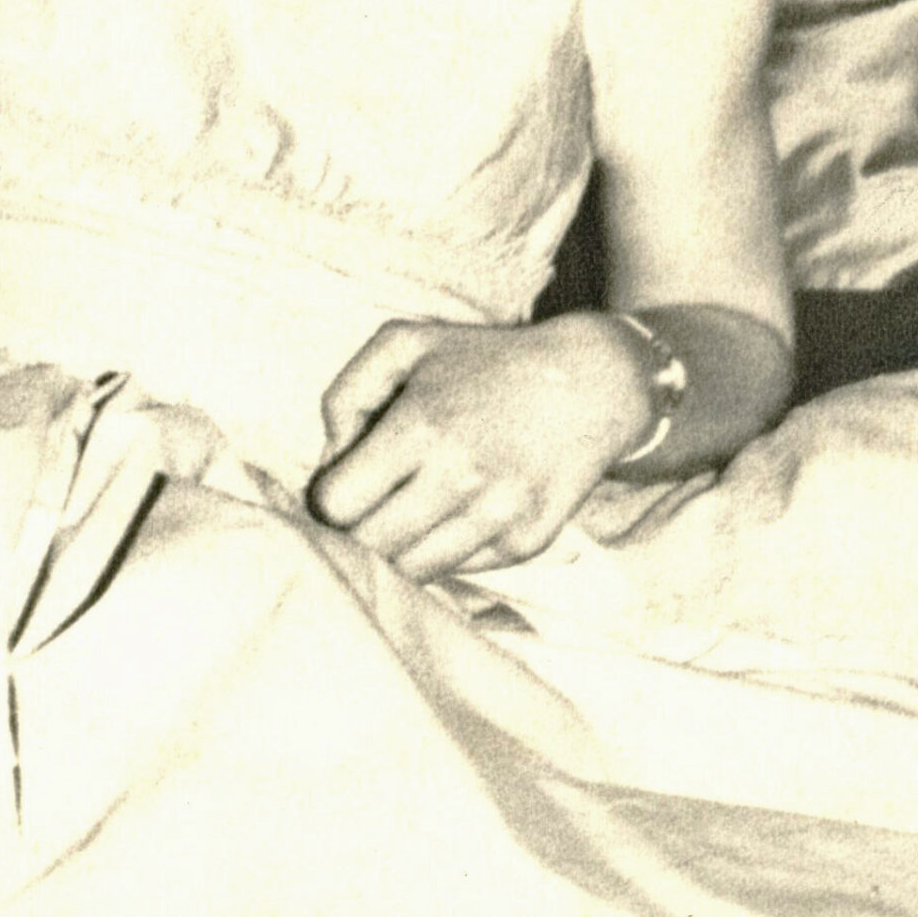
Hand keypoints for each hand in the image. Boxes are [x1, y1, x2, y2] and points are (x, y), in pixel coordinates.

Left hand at [307, 314, 649, 582]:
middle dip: (356, 530)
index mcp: (421, 426)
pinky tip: (453, 514)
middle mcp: (460, 477)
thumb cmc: (483, 360)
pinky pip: (458, 572)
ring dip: (398, 548)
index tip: (341, 485)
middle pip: (368, 546)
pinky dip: (444, 551)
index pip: (336, 505)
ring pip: (411, 572)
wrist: (590, 383)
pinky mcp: (527, 543)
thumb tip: (327, 465)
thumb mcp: (405, 344)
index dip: (327, 498)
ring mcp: (498, 516)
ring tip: (407, 512)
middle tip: (369, 506)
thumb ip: (346, 396)